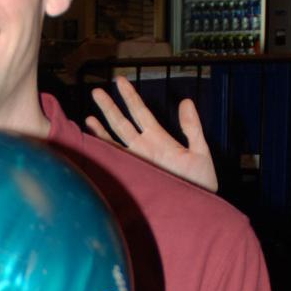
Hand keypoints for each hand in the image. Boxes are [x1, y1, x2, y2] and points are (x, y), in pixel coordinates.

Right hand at [85, 75, 218, 191]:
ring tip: (89, 113)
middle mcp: (144, 147)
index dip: (130, 96)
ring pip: (115, 139)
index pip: (141, 112)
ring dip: (102, 125)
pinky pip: (114, 159)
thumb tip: (186, 101)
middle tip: (96, 90)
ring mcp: (136, 160)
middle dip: (109, 106)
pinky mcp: (133, 174)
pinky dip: (102, 148)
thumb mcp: (200, 151)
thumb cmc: (200, 184)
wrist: (196, 209)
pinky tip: (91, 138)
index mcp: (159, 138)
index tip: (120, 80)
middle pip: (122, 122)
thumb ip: (192, 127)